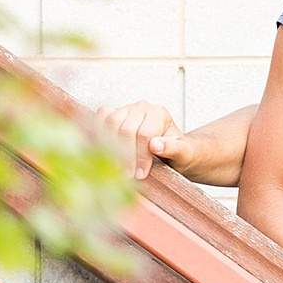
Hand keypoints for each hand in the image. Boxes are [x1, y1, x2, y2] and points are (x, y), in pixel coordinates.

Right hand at [100, 101, 221, 182]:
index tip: (141, 174)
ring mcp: (126, 108)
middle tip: (128, 175)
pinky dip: (98, 133)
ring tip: (117, 166)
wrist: (170, 150)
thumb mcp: (184, 154)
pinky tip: (105, 152)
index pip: (144, 134)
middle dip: (126, 156)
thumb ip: (174, 149)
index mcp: (160, 114)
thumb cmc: (177, 153)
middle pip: (126, 129)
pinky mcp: (113, 113)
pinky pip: (100, 118)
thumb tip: (155, 145)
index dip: (141, 157)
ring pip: (111, 123)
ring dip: (111, 147)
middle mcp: (142, 107)